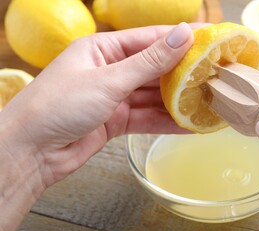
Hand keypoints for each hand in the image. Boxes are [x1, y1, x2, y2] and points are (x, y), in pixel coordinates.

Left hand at [0, 23, 197, 230]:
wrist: (31, 152)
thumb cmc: (59, 106)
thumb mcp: (109, 79)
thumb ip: (148, 61)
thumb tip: (182, 35)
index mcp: (103, 49)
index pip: (149, 39)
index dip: (179, 40)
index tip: (208, 41)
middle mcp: (110, 70)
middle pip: (154, 69)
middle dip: (182, 74)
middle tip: (213, 76)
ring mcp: (114, 96)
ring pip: (152, 96)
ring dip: (177, 101)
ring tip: (206, 102)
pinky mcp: (115, 120)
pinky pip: (146, 117)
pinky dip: (165, 121)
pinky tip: (188, 124)